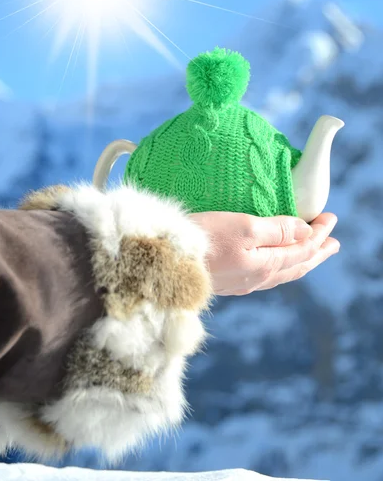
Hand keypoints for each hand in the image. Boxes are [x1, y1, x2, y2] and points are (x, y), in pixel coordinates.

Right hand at [190, 212, 339, 295]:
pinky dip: (282, 266)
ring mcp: (243, 283)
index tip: (331, 218)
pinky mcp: (229, 282)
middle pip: (297, 265)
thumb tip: (305, 230)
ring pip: (283, 273)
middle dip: (317, 252)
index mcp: (267, 265)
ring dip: (301, 260)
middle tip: (333, 243)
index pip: (303, 249)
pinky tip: (276, 264)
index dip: (320, 234)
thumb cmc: (204, 240)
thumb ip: (277, 229)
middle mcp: (259, 278)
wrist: (167, 264)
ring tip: (312, 253)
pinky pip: (267, 276)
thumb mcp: (244, 226)